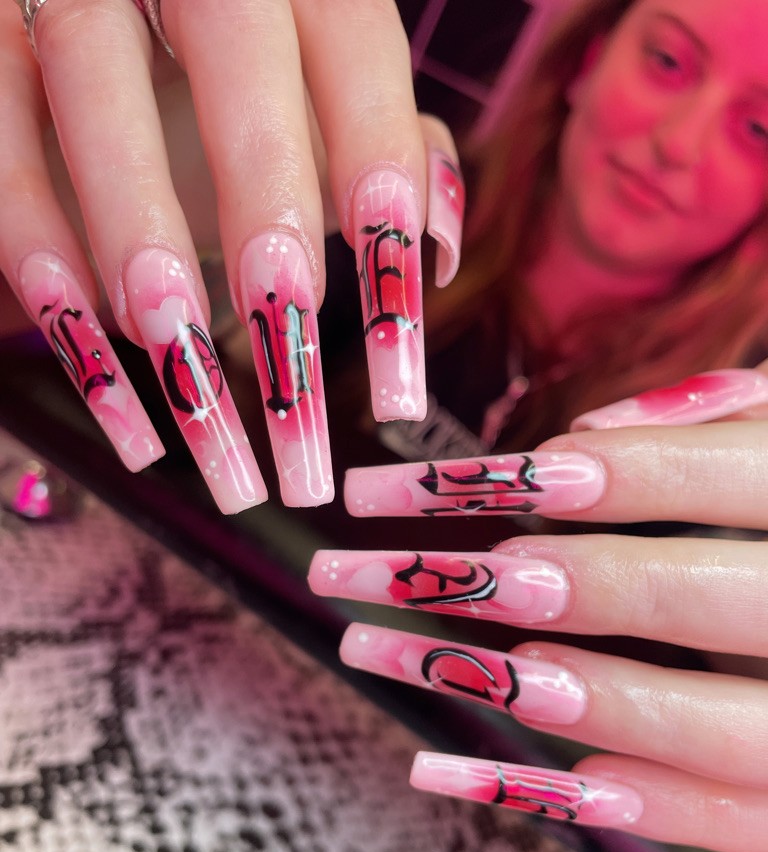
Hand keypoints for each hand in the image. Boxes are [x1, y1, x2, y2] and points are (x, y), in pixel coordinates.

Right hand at [0, 0, 462, 510]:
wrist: (106, 56)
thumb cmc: (230, 101)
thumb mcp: (316, 114)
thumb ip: (385, 150)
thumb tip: (435, 244)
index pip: (356, 48)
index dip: (380, 166)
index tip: (396, 304)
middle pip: (231, 36)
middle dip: (262, 182)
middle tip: (286, 320)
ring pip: (90, 71)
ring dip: (135, 220)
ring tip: (175, 347)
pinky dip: (34, 237)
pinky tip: (81, 335)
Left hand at [308, 368, 767, 851]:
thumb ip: (732, 421)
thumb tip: (590, 440)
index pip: (732, 475)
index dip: (605, 475)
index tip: (474, 480)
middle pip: (690, 599)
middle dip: (532, 580)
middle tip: (393, 567)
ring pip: (697, 729)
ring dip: (536, 696)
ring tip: (391, 660)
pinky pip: (710, 820)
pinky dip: (582, 801)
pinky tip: (453, 778)